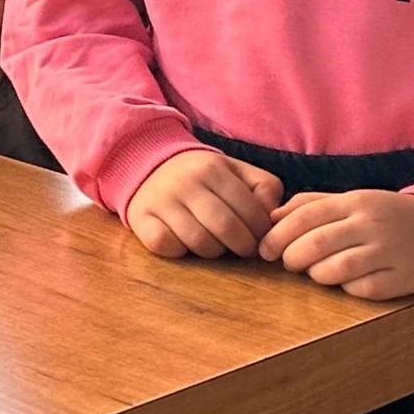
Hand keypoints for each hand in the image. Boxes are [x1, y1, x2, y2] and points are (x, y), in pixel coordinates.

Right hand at [126, 149, 283, 259]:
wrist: (149, 162)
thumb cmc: (202, 174)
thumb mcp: (235, 170)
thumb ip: (262, 186)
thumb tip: (273, 216)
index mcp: (213, 169)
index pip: (248, 209)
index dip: (260, 231)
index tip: (262, 238)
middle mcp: (186, 183)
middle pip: (225, 227)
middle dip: (242, 246)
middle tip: (245, 249)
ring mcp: (162, 201)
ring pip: (198, 241)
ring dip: (214, 251)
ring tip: (217, 245)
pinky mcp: (141, 219)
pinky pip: (166, 246)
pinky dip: (180, 251)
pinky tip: (186, 244)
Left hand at [258, 189, 413, 300]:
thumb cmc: (387, 215)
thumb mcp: (353, 199)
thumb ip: (313, 204)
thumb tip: (272, 217)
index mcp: (356, 201)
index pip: (306, 215)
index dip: (278, 235)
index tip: (264, 249)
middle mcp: (371, 224)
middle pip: (316, 244)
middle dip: (291, 258)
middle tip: (287, 264)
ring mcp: (387, 253)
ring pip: (335, 270)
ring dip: (316, 275)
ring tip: (316, 272)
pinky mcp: (400, 280)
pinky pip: (360, 290)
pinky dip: (345, 288)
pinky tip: (346, 281)